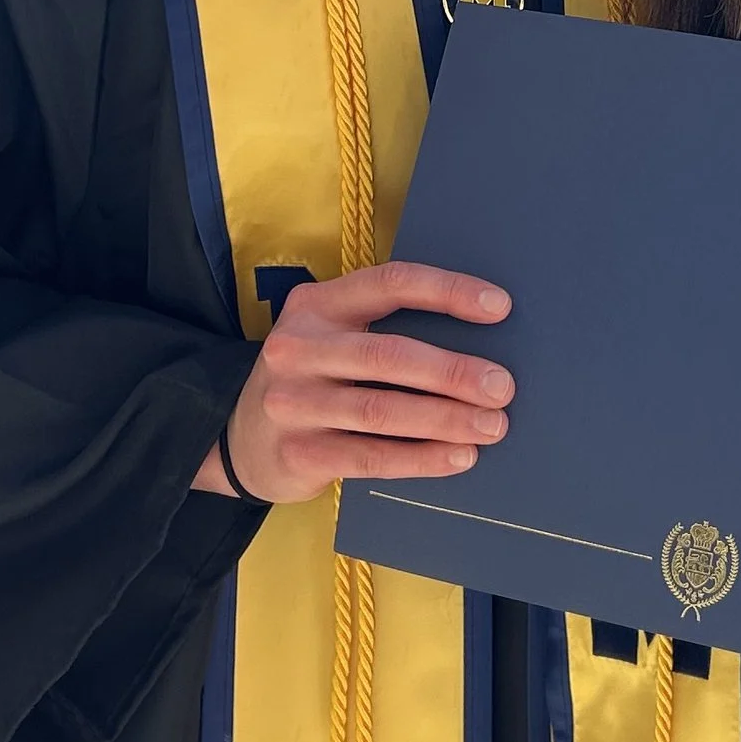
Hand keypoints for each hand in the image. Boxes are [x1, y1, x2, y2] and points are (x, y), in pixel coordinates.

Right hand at [192, 263, 512, 504]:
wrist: (239, 439)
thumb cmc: (314, 381)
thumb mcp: (333, 339)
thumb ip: (385, 331)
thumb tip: (479, 347)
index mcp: (317, 304)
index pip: (390, 284)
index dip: (447, 292)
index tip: (500, 307)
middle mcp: (299, 347)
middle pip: (389, 354)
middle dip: (453, 371)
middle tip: (501, 387)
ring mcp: (293, 402)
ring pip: (382, 409)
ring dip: (445, 418)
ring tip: (492, 426)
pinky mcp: (298, 452)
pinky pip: (371, 456)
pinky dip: (422, 458)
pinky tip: (458, 457)